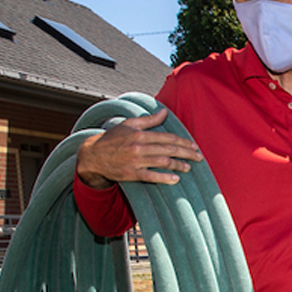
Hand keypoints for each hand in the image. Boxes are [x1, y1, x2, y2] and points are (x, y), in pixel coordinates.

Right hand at [75, 108, 201, 188]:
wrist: (93, 156)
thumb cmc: (112, 139)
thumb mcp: (129, 125)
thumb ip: (148, 120)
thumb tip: (164, 112)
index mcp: (139, 134)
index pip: (166, 137)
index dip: (182, 141)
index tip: (194, 145)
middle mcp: (138, 147)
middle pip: (168, 150)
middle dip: (186, 153)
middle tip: (198, 157)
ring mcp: (135, 161)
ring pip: (162, 163)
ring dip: (178, 165)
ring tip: (188, 167)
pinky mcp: (131, 174)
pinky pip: (151, 177)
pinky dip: (164, 178)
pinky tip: (176, 179)